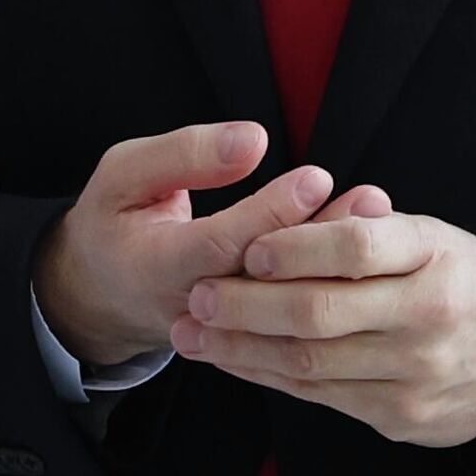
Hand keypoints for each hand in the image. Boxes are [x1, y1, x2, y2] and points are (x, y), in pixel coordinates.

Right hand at [31, 120, 388, 365]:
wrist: (97, 293)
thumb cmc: (113, 219)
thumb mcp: (123, 173)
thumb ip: (183, 154)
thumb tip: (253, 141)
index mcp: (156, 266)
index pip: (222, 244)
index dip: (270, 213)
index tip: (316, 177)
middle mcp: (193, 307)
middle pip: (265, 280)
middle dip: (320, 241)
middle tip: (370, 203)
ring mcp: (220, 329)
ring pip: (283, 302)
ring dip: (334, 264)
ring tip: (377, 219)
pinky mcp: (241, 334)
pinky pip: (286, 316)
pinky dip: (324, 282)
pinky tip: (364, 251)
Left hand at [170, 211, 475, 445]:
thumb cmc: (458, 276)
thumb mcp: (427, 234)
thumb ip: (366, 228)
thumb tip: (293, 215)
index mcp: (433, 256)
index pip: (358, 248)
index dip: (298, 249)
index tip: (248, 247)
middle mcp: (426, 317)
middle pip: (322, 315)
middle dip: (248, 307)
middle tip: (200, 296)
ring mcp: (414, 375)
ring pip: (312, 365)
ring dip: (244, 350)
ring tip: (198, 333)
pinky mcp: (402, 418)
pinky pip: (323, 398)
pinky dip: (272, 378)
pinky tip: (238, 361)